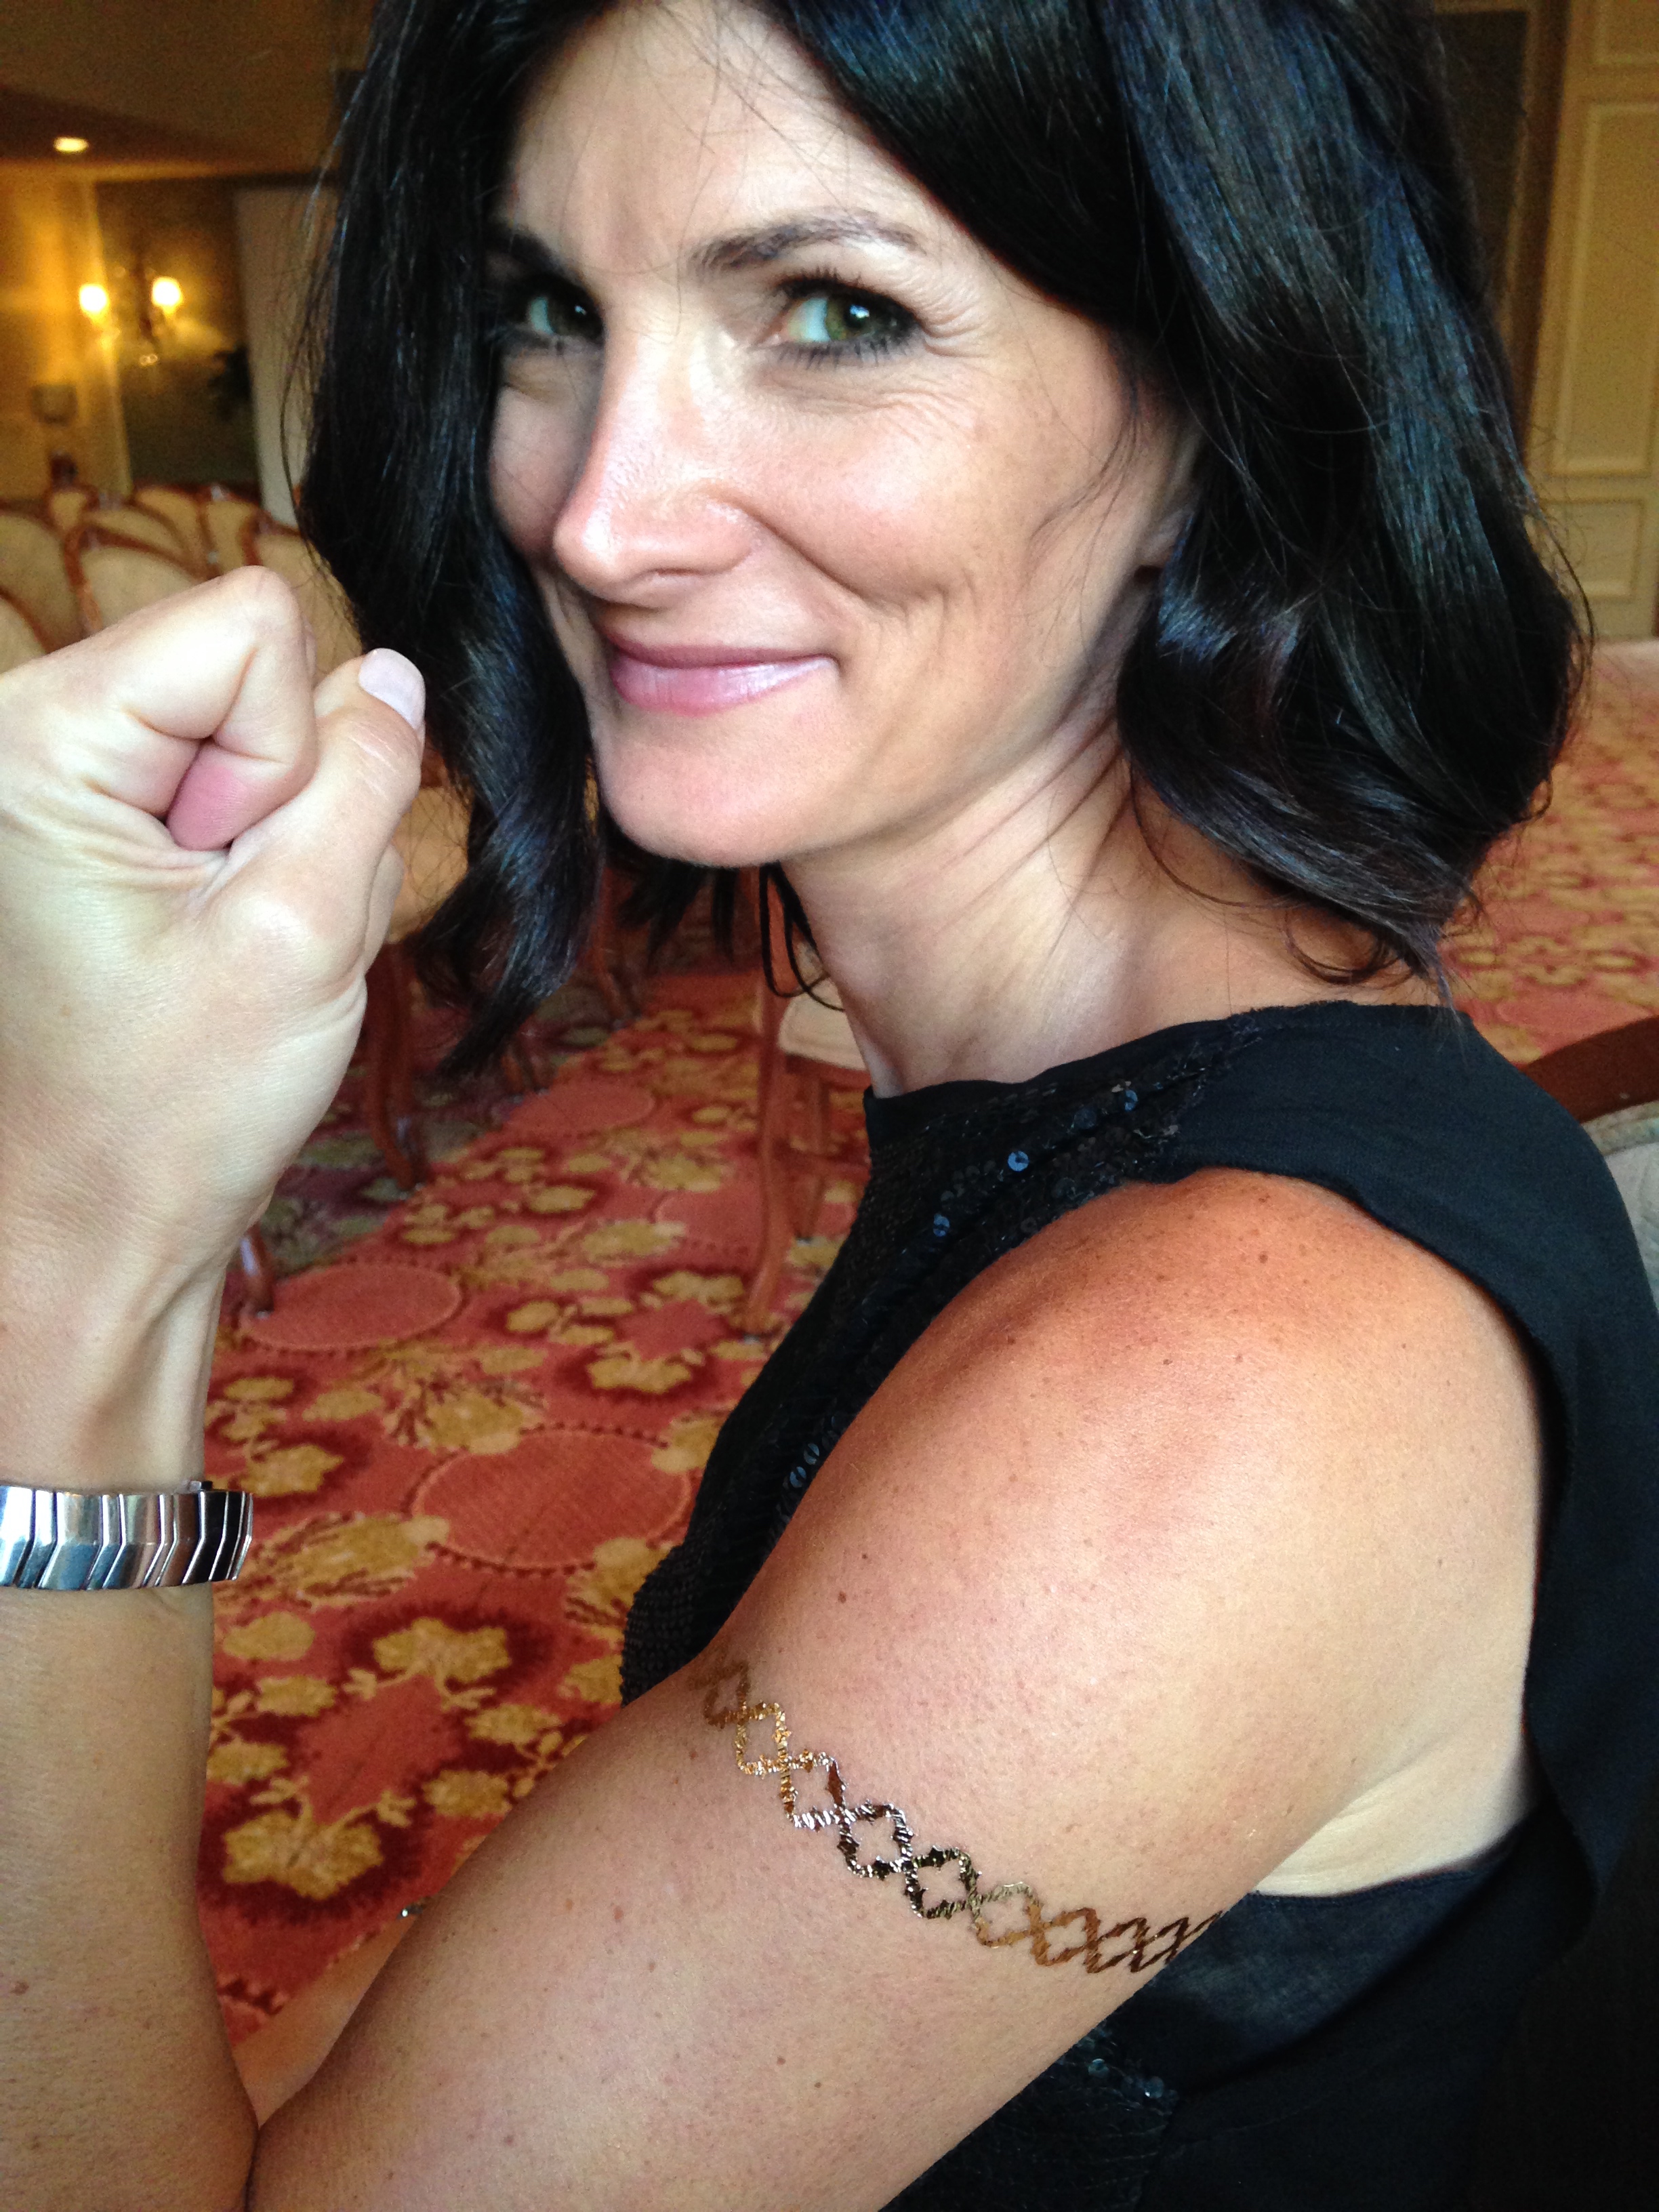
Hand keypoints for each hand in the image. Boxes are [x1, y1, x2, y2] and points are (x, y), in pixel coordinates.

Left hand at [0, 569, 423, 1482]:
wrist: (90, 1231)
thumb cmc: (171, 1113)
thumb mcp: (307, 936)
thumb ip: (366, 783)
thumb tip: (396, 676)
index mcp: (39, 739)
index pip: (253, 622)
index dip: (290, 749)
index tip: (234, 873)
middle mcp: (25, 735)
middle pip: (252, 673)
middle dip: (286, 798)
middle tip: (235, 926)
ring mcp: (52, 782)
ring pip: (257, 738)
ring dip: (280, 848)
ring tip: (227, 951)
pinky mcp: (85, 825)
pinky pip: (228, 793)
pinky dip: (254, 872)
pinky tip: (218, 952)